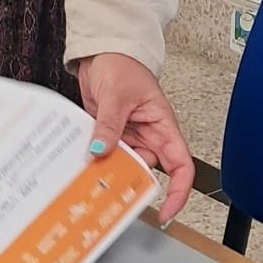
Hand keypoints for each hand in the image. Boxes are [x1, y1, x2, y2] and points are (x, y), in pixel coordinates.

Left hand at [77, 52, 193, 225]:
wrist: (101, 50)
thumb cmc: (122, 62)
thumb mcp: (117, 94)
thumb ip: (110, 124)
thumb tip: (101, 150)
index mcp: (162, 126)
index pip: (180, 166)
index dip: (178, 192)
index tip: (166, 212)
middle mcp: (148, 135)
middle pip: (146, 171)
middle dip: (130, 183)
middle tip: (110, 192)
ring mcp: (128, 135)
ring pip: (123, 165)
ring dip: (107, 170)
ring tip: (89, 176)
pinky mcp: (109, 133)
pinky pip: (105, 153)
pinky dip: (95, 158)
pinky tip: (81, 161)